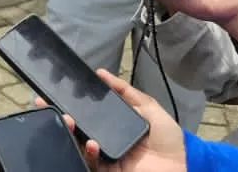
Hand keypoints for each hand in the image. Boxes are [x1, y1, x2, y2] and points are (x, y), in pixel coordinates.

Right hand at [73, 71, 187, 170]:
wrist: (179, 164)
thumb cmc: (168, 138)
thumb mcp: (149, 107)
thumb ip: (128, 92)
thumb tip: (103, 74)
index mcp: (116, 123)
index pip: (93, 111)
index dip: (80, 103)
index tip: (68, 90)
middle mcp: (108, 138)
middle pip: (82, 126)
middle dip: (69, 116)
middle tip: (58, 106)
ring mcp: (107, 154)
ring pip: (81, 143)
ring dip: (72, 131)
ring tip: (69, 119)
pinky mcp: (107, 169)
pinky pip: (92, 161)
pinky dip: (89, 152)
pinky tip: (92, 143)